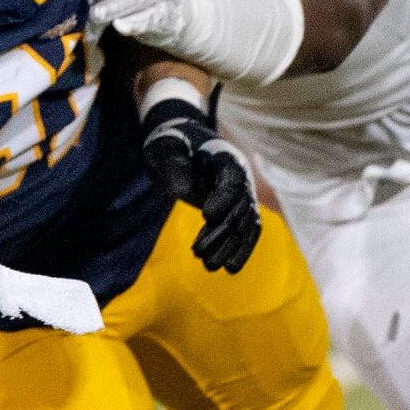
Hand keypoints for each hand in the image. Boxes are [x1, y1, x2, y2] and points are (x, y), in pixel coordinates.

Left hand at [142, 92, 260, 273]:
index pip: (232, 179)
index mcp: (225, 156)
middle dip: (221, 232)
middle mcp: (240, 176)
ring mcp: (242, 194)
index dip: (223, 198)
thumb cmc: (171, 143)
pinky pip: (245, 231)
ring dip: (229, 246)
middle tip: (198, 253)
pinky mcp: (237, 209)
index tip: (206, 216)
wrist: (181, 144)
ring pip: (244, 224)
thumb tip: (182, 191)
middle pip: (239, 207)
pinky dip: (238, 249)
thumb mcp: (164, 148)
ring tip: (207, 265)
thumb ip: (172, 165)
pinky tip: (225, 266)